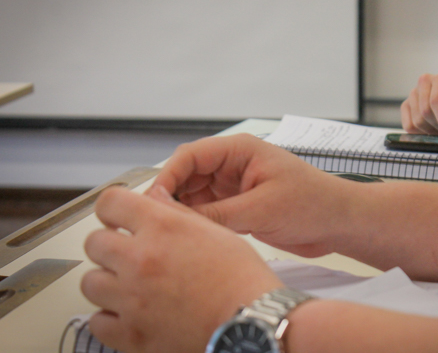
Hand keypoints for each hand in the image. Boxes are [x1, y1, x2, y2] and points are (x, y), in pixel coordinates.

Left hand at [81, 186, 282, 352]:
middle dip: (109, 245)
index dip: (113, 209)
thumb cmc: (241, 277)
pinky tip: (129, 312)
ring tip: (129, 286)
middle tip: (128, 254)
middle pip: (93, 243)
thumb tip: (153, 199)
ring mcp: (132, 299)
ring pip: (90, 282)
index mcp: (162, 227)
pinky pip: (97, 321)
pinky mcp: (131, 334)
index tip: (118, 219)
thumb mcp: (213, 231)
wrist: (250, 320)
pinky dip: (109, 317)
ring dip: (107, 281)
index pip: (109, 203)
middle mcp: (140, 259)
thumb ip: (176, 213)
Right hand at [150, 134, 354, 256]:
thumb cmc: (311, 204)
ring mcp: (234, 187)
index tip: (153, 203)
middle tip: (154, 224)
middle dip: (170, 196)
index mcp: (239, 150)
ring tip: (167, 234)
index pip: (190, 157)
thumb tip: (174, 218)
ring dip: (182, 212)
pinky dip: (197, 223)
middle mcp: (232, 165)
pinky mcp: (238, 207)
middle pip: (187, 176)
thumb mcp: (261, 208)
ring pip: (194, 196)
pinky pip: (208, 212)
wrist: (339, 223)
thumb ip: (217, 213)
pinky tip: (187, 239)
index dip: (167, 177)